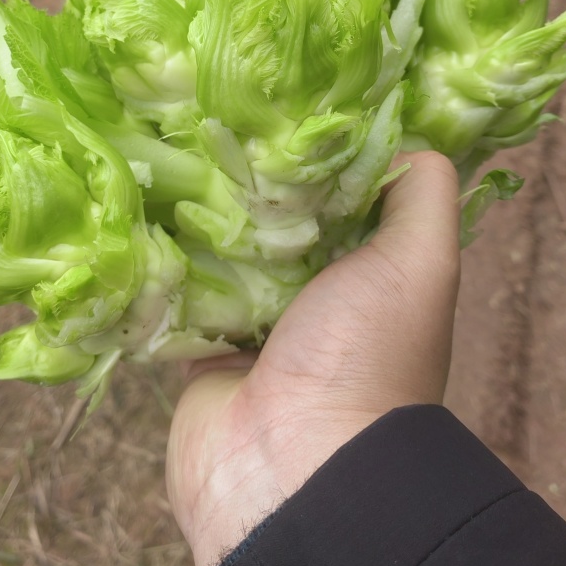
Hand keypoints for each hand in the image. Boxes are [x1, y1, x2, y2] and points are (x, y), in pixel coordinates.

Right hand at [166, 151, 461, 565]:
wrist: (293, 471)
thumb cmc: (364, 356)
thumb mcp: (419, 261)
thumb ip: (423, 194)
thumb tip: (403, 141)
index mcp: (370, 271)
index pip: (344, 192)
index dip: (321, 149)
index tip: (284, 95)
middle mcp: (318, 295)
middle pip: (281, 216)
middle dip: (254, 176)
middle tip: (214, 114)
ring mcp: (257, 324)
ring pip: (225, 250)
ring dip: (203, 216)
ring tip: (171, 151)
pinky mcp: (204, 350)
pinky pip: (179, 294)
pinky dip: (165, 265)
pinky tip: (142, 212)